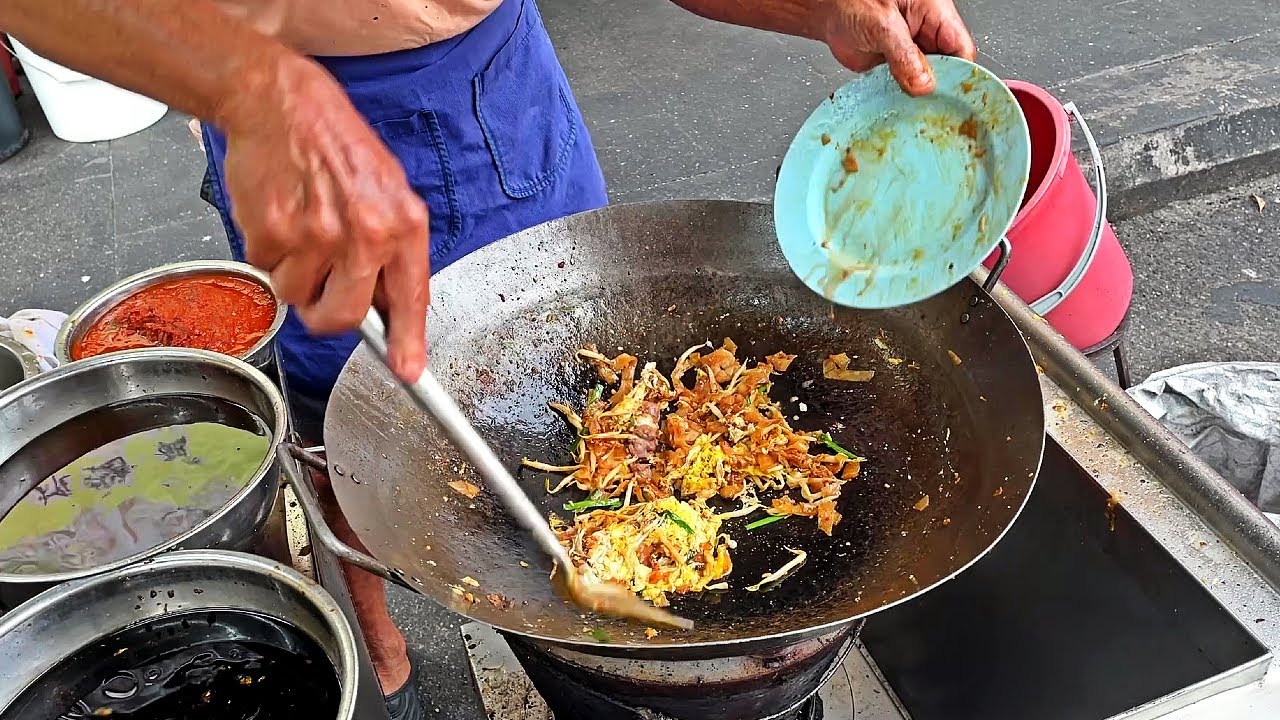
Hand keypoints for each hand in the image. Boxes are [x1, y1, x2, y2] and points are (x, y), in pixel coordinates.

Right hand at [220, 57, 429, 382]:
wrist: (282, 104)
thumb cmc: (336, 146)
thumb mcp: (387, 190)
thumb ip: (391, 249)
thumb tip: (387, 308)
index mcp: (402, 224)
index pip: (410, 298)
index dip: (408, 342)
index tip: (408, 372)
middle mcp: (365, 234)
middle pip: (344, 317)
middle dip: (327, 314)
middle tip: (321, 287)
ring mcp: (317, 235)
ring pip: (297, 296)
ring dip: (293, 275)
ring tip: (301, 228)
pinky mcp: (273, 232)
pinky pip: (265, 269)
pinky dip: (266, 251)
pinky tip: (279, 215)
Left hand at [822, 0, 975, 96]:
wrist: (828, 13)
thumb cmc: (853, 2)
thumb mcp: (883, 25)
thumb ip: (904, 56)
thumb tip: (924, 84)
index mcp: (935, 15)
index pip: (961, 48)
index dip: (960, 73)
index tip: (951, 95)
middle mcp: (926, 35)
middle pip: (948, 69)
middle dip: (940, 88)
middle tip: (930, 108)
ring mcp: (912, 54)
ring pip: (927, 81)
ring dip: (919, 96)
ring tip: (913, 109)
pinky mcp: (896, 68)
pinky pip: (906, 87)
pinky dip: (902, 98)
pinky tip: (898, 106)